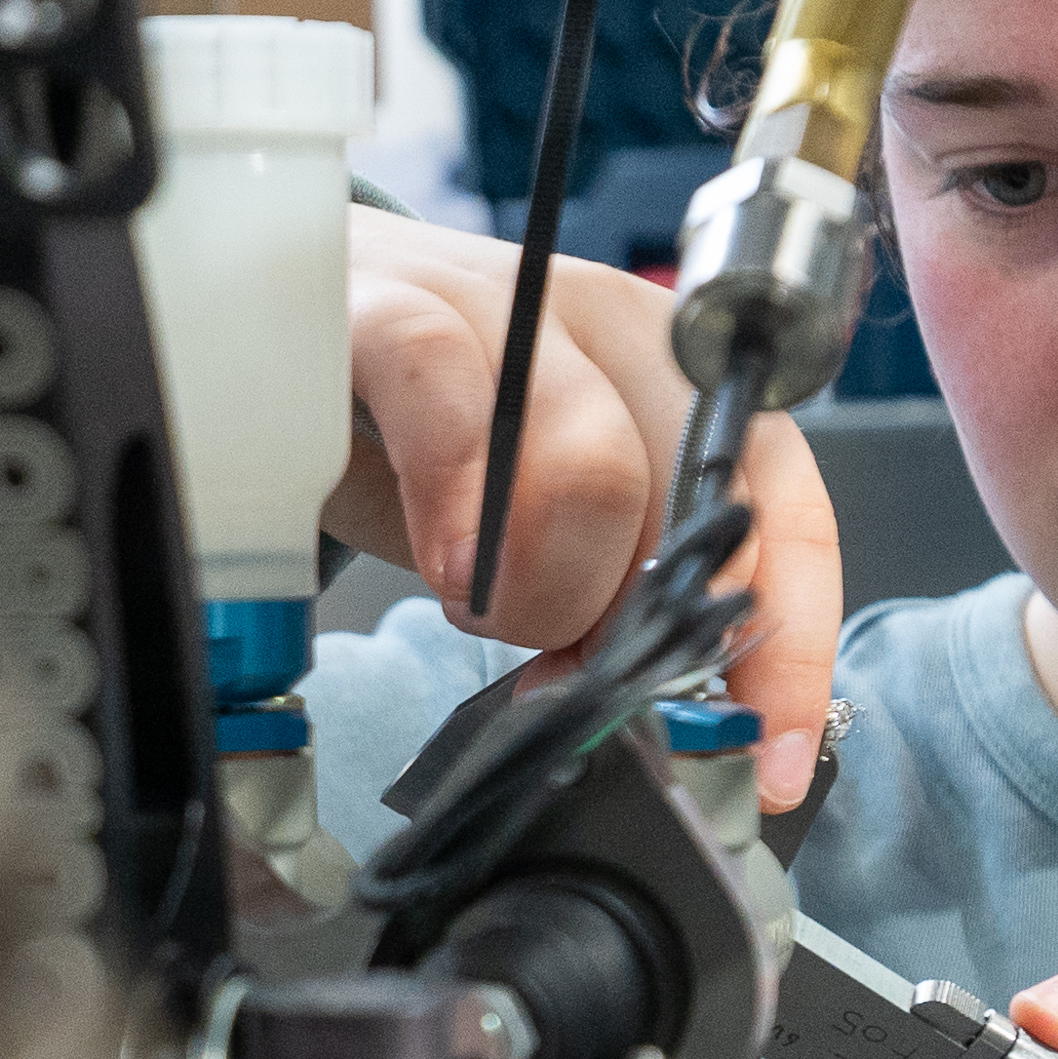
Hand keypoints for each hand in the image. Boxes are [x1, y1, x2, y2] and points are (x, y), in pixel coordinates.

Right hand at [332, 208, 845, 807]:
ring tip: (473, 601)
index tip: (769, 761)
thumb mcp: (523, 519)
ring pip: (589, 457)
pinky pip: (441, 381)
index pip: (781, 508)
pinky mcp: (388, 298)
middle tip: (539, 653)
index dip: (786, 645)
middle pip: (683, 495)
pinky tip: (445, 562)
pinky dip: (455, 493)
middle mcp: (606, 326)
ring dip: (539, 584)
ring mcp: (504, 302)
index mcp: (670, 380)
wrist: (271, 307)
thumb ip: (593, 595)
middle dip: (615, 621)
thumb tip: (640, 716)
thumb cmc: (409, 423)